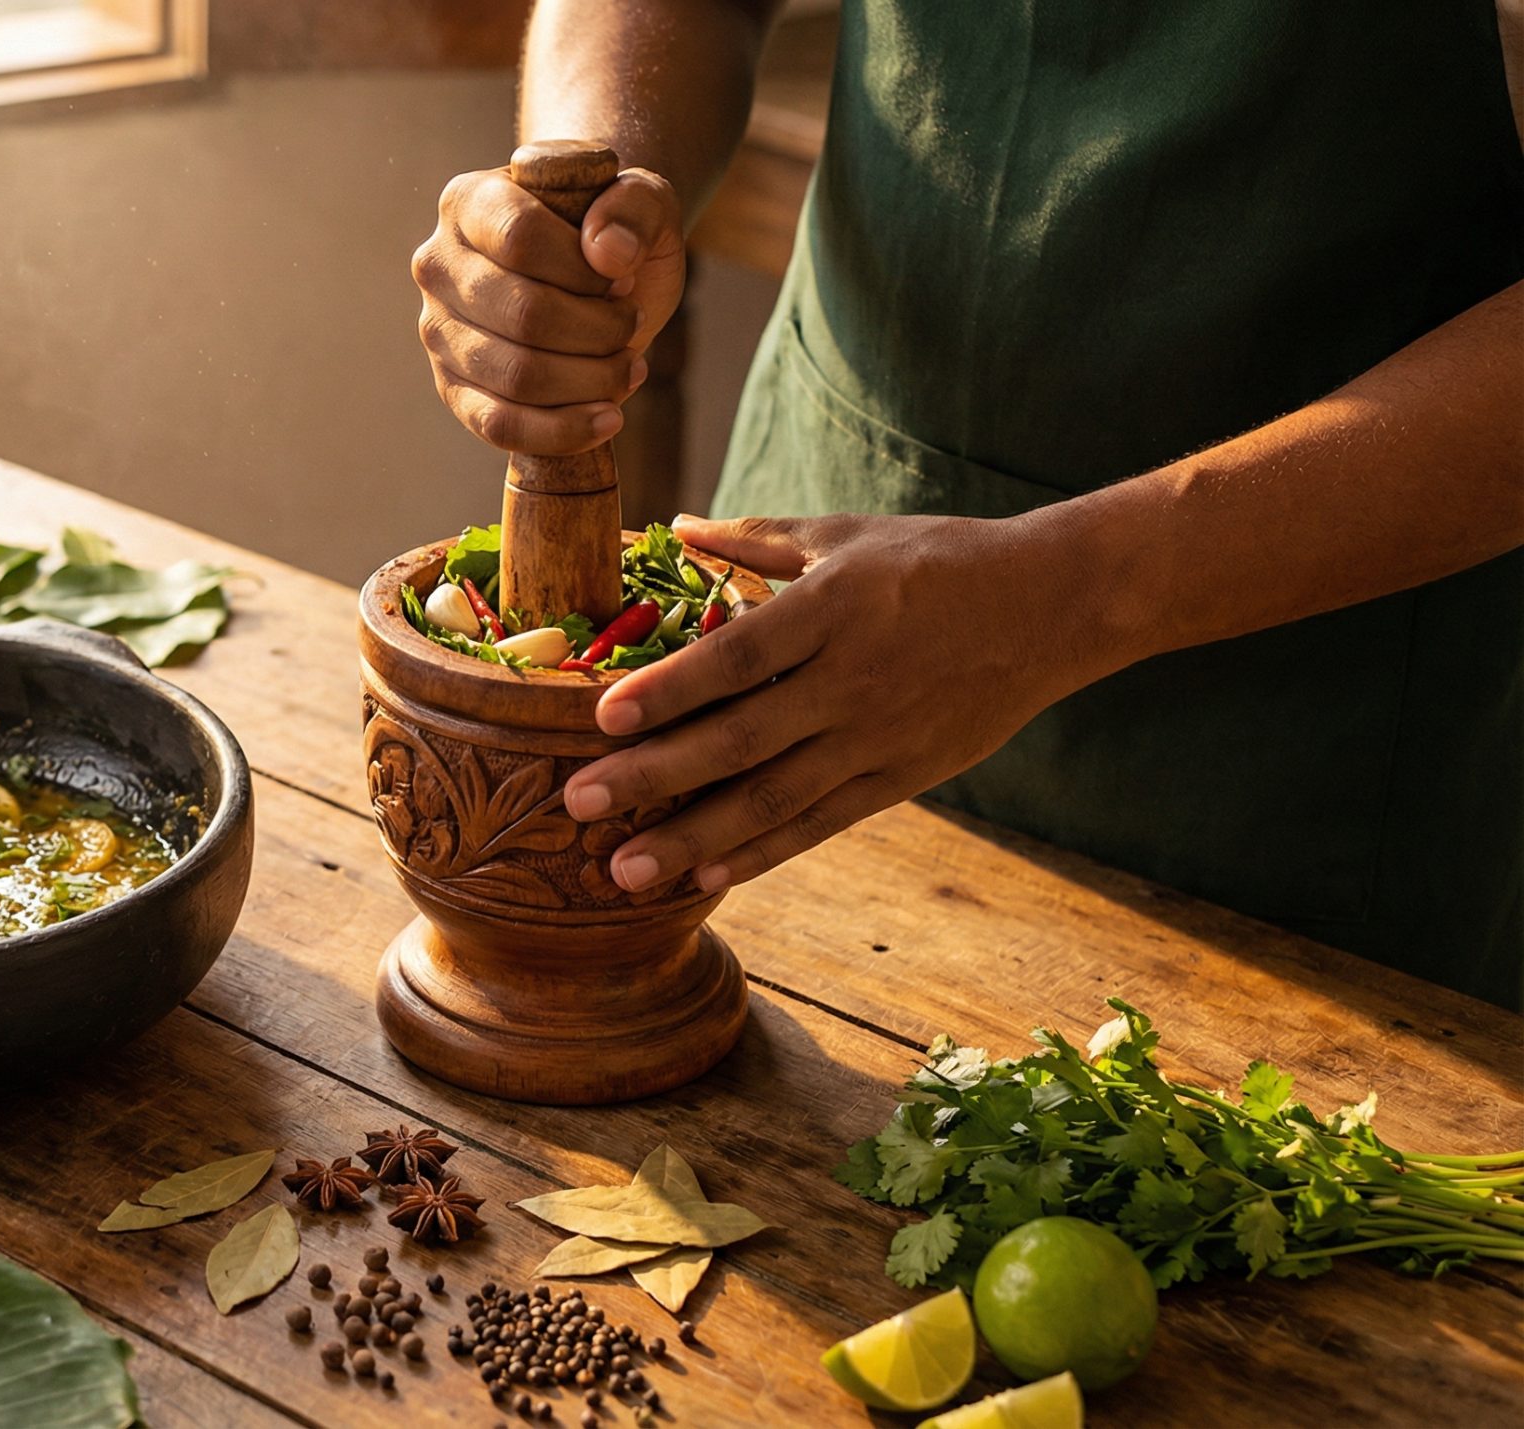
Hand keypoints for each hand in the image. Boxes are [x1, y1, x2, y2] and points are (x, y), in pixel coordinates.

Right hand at [410, 165, 684, 453]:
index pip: (520, 237)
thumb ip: (635, 206)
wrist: (597, 273)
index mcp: (471, 201)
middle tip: (632, 324)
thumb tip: (608, 253)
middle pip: (523, 314)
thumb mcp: (642, 199)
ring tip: (629, 366)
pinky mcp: (452, 389)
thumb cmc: (612, 231)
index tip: (623, 278)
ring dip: (592, 380)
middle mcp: (439, 265)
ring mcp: (439, 331)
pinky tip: (608, 418)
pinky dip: (561, 431)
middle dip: (599, 330)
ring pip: (517, 376)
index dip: (584, 270)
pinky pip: (499, 425)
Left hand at [561, 512, 1115, 893]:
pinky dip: (763, 854)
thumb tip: (674, 529)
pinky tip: (708, 880)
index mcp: (834, 609)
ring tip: (624, 871)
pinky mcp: (900, 778)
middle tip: (576, 804)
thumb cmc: (938, 559)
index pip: (738, 658)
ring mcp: (877, 738)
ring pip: (773, 798)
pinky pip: (820, 824)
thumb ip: (755, 539)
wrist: (1055, 606)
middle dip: (653, 778)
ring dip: (693, 840)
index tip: (601, 716)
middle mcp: (852, 681)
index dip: (670, 690)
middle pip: (740, 739)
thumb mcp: (845, 534)